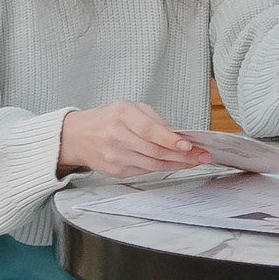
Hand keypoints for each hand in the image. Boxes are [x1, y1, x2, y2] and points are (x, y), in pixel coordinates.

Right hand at [59, 101, 204, 177]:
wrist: (77, 137)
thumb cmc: (106, 119)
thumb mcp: (129, 108)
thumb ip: (154, 120)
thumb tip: (177, 134)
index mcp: (122, 116)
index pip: (150, 131)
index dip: (172, 140)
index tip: (189, 145)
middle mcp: (117, 137)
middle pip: (155, 151)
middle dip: (183, 156)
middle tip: (201, 156)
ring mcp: (116, 157)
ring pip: (153, 164)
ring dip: (177, 164)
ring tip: (194, 161)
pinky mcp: (116, 171)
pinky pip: (145, 170)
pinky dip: (162, 167)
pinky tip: (173, 164)